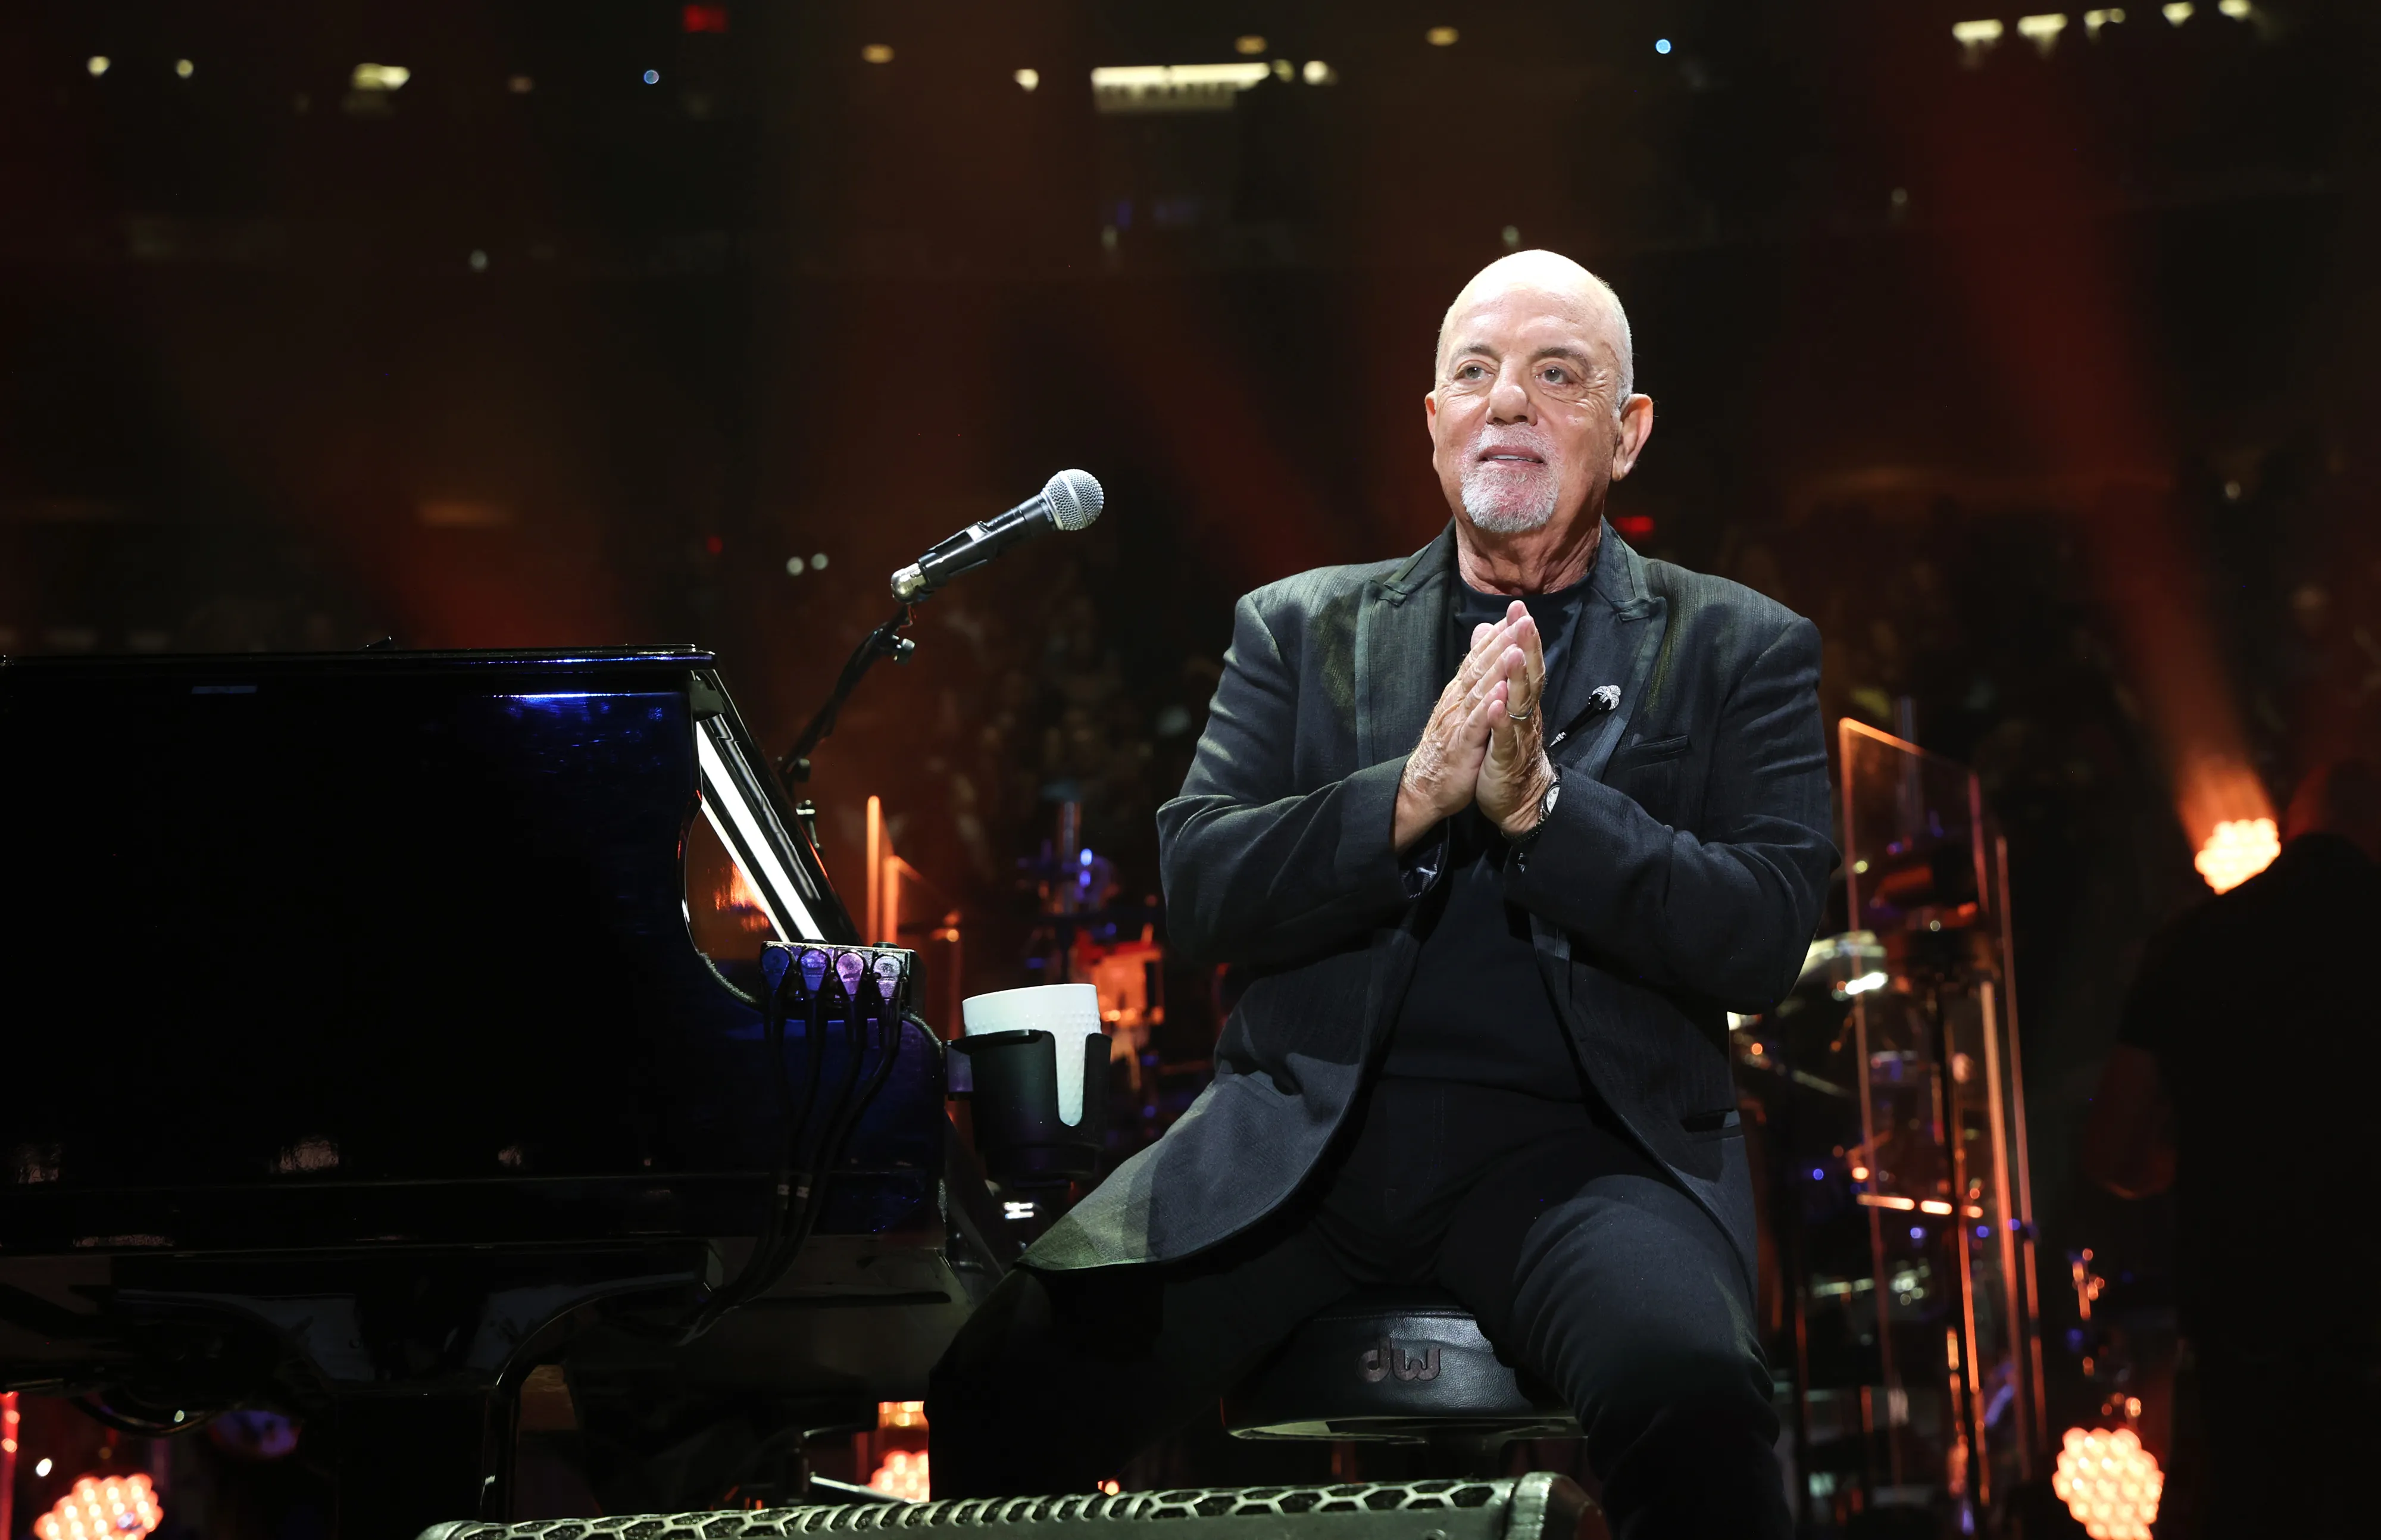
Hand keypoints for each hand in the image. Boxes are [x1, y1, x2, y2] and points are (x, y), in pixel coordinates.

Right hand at [1393, 607, 1535, 850]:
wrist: (1424, 785)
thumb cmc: (1446, 746)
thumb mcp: (1458, 708)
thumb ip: (1469, 678)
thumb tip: (1477, 650)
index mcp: (1459, 692)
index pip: (1480, 657)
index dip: (1499, 633)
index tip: (1518, 611)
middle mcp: (1458, 700)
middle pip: (1482, 665)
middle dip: (1503, 640)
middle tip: (1522, 617)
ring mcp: (1459, 721)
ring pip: (1480, 689)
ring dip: (1498, 667)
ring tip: (1515, 646)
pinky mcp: (1462, 744)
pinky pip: (1476, 723)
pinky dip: (1488, 707)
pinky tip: (1500, 692)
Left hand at [1476, 605, 1557, 838]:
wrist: (1518, 799)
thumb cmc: (1509, 750)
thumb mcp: (1504, 707)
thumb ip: (1501, 671)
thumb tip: (1490, 633)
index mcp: (1523, 701)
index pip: (1525, 662)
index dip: (1521, 636)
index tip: (1516, 607)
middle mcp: (1526, 715)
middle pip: (1530, 676)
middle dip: (1527, 648)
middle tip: (1524, 620)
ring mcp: (1518, 736)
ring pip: (1520, 704)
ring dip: (1517, 679)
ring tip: (1514, 655)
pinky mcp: (1507, 759)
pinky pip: (1505, 738)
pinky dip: (1501, 722)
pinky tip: (1496, 706)